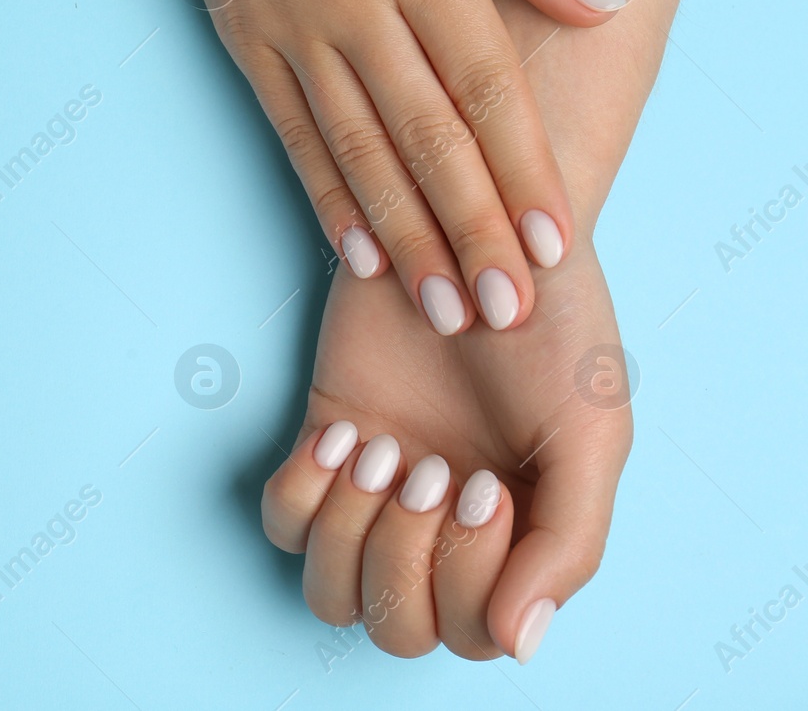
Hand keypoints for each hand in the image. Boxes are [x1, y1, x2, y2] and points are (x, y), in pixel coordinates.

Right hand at [132, 0, 626, 334]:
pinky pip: (292, 135)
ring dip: (405, 239)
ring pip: (359, 153)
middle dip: (471, 233)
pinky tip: (354, 256)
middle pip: (425, 139)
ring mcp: (292, 31)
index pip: (484, 85)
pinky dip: (326, 198)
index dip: (523, 169)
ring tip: (443, 309)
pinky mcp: (245, 42)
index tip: (554, 245)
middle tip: (506, 315)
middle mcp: (354, 7)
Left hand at [258, 240, 631, 660]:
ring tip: (384, 452)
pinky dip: (304, 492)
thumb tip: (517, 644)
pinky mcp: (323, 442)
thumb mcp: (590, 429)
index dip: (468, 580)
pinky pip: (282, 520)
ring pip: (330, 591)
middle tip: (430, 467)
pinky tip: (346, 433)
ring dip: (350, 535)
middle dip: (408, 559)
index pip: (474, 634)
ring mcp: (376, 493)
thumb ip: (568, 544)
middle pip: (396, 627)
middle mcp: (440, 532)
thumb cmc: (554, 324)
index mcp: (514, 544)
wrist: (483, 229)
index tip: (481, 484)